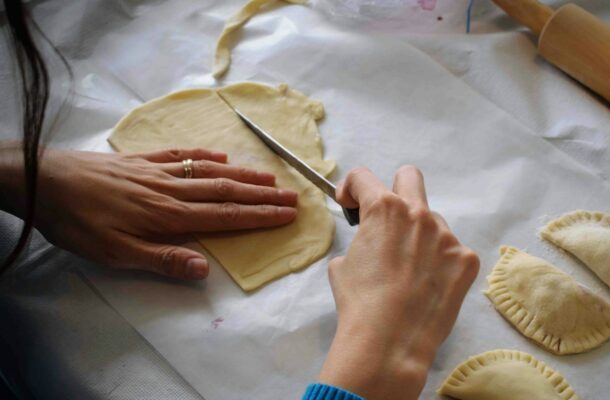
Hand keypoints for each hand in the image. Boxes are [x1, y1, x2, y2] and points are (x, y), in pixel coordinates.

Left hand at [4, 146, 297, 279]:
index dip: (259, 216)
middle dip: (262, 195)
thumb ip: (161, 259)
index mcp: (169, 215)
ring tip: (269, 177)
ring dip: (243, 175)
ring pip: (209, 171)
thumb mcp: (114, 253)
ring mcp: (157, 171)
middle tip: (293, 195)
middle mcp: (171, 189)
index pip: (224, 216)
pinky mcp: (141, 160)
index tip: (287, 214)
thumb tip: (205, 270)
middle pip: (225, 191)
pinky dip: (205, 156)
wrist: (44, 181)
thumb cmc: (78, 223)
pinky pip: (181, 155)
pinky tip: (220, 157)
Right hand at [318, 166, 479, 399]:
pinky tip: (428, 287)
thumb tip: (368, 244)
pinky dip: (439, 264)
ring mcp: (446, 236)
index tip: (350, 204)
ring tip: (408, 273)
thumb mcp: (341, 266)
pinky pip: (451, 251)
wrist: (389, 343)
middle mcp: (419, 214)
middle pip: (409, 177)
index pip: (364, 177)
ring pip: (432, 222)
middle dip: (394, 190)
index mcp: (383, 209)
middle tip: (388, 219)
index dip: (351, 188)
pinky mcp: (466, 260)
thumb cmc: (359, 304)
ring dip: (419, 237)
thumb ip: (358, 241)